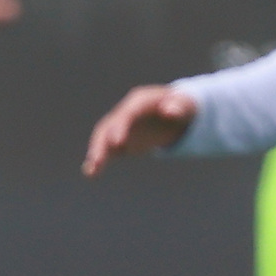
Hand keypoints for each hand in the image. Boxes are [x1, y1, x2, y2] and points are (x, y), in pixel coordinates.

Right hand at [81, 85, 197, 174]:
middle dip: (101, 143)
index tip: (117, 143)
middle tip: (97, 161)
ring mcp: (120, 126)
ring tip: (92, 171)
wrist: (174, 111)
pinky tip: (91, 174)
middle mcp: (124, 113)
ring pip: (103, 139)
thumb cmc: (181, 107)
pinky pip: (107, 150)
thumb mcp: (184, 106)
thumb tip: (170, 111)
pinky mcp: (120, 140)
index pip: (127, 114)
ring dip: (96, 153)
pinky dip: (98, 160)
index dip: (120, 127)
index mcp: (139, 101)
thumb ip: (178, 108)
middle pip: (108, 127)